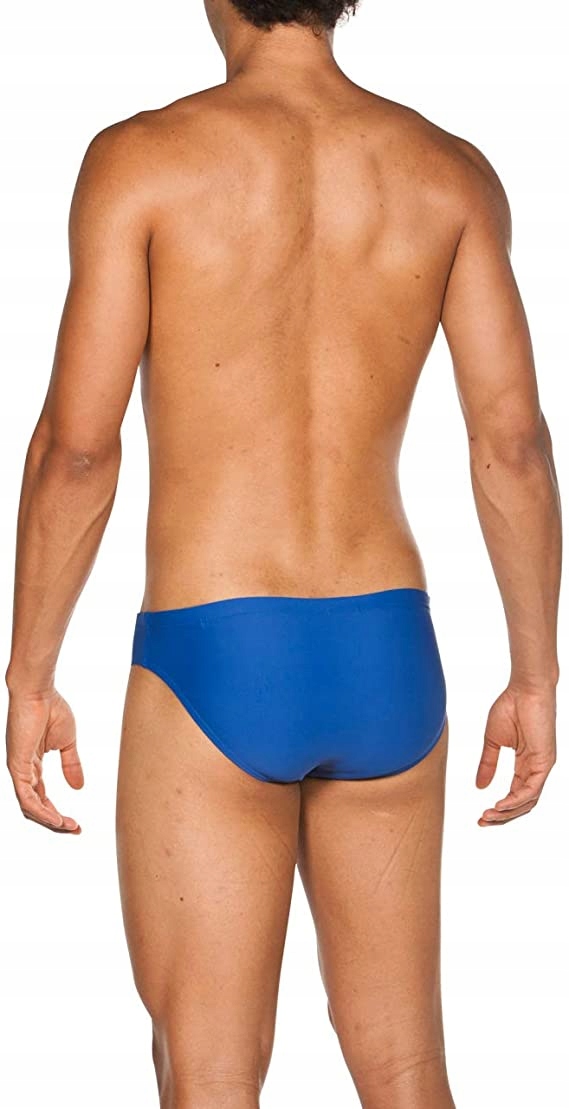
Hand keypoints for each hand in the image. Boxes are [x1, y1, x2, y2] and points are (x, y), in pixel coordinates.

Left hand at [6, 689, 82, 832]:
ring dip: (49, 821)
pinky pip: (27, 798)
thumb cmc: (51, 708)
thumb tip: (78, 787)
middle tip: (74, 829)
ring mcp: (18, 770)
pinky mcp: (16, 767)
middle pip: (34, 808)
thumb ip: (71, 765)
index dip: (57, 814)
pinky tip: (56, 819)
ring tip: (68, 827)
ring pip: (30, 807)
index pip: (41, 798)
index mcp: (32, 765)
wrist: (39, 691)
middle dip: (54, 822)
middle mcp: (22, 771)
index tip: (76, 824)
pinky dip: (41, 811)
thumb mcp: (67, 742)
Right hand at [476, 685, 555, 825]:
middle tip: (482, 822)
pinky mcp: (546, 762)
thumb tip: (479, 786)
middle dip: (502, 817)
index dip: (499, 809)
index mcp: (525, 765)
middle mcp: (536, 769)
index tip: (480, 816)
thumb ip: (488, 764)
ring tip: (488, 815)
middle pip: (522, 804)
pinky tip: (500, 804)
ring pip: (528, 801)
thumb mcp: (493, 741)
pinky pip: (532, 790)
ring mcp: (542, 767)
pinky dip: (516, 800)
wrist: (525, 689)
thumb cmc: (511, 707)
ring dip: (507, 812)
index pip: (515, 796)